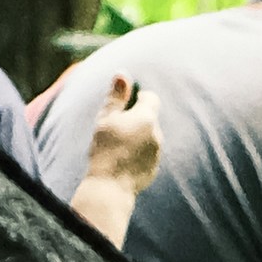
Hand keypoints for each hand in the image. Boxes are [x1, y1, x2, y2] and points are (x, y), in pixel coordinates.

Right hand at [71, 67, 160, 254]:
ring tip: (117, 146)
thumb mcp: (106, 119)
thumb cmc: (105, 149)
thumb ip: (116, 97)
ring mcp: (157, 153)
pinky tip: (121, 160)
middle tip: (115, 128)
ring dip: (138, 136)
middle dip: (136, 119)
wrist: (109, 187)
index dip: (139, 98)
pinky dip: (138, 153)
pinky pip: (147, 154)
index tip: (124, 106)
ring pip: (149, 136)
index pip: (151, 97)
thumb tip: (122, 74)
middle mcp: (157, 134)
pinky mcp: (153, 169)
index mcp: (146, 118)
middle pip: (149, 118)